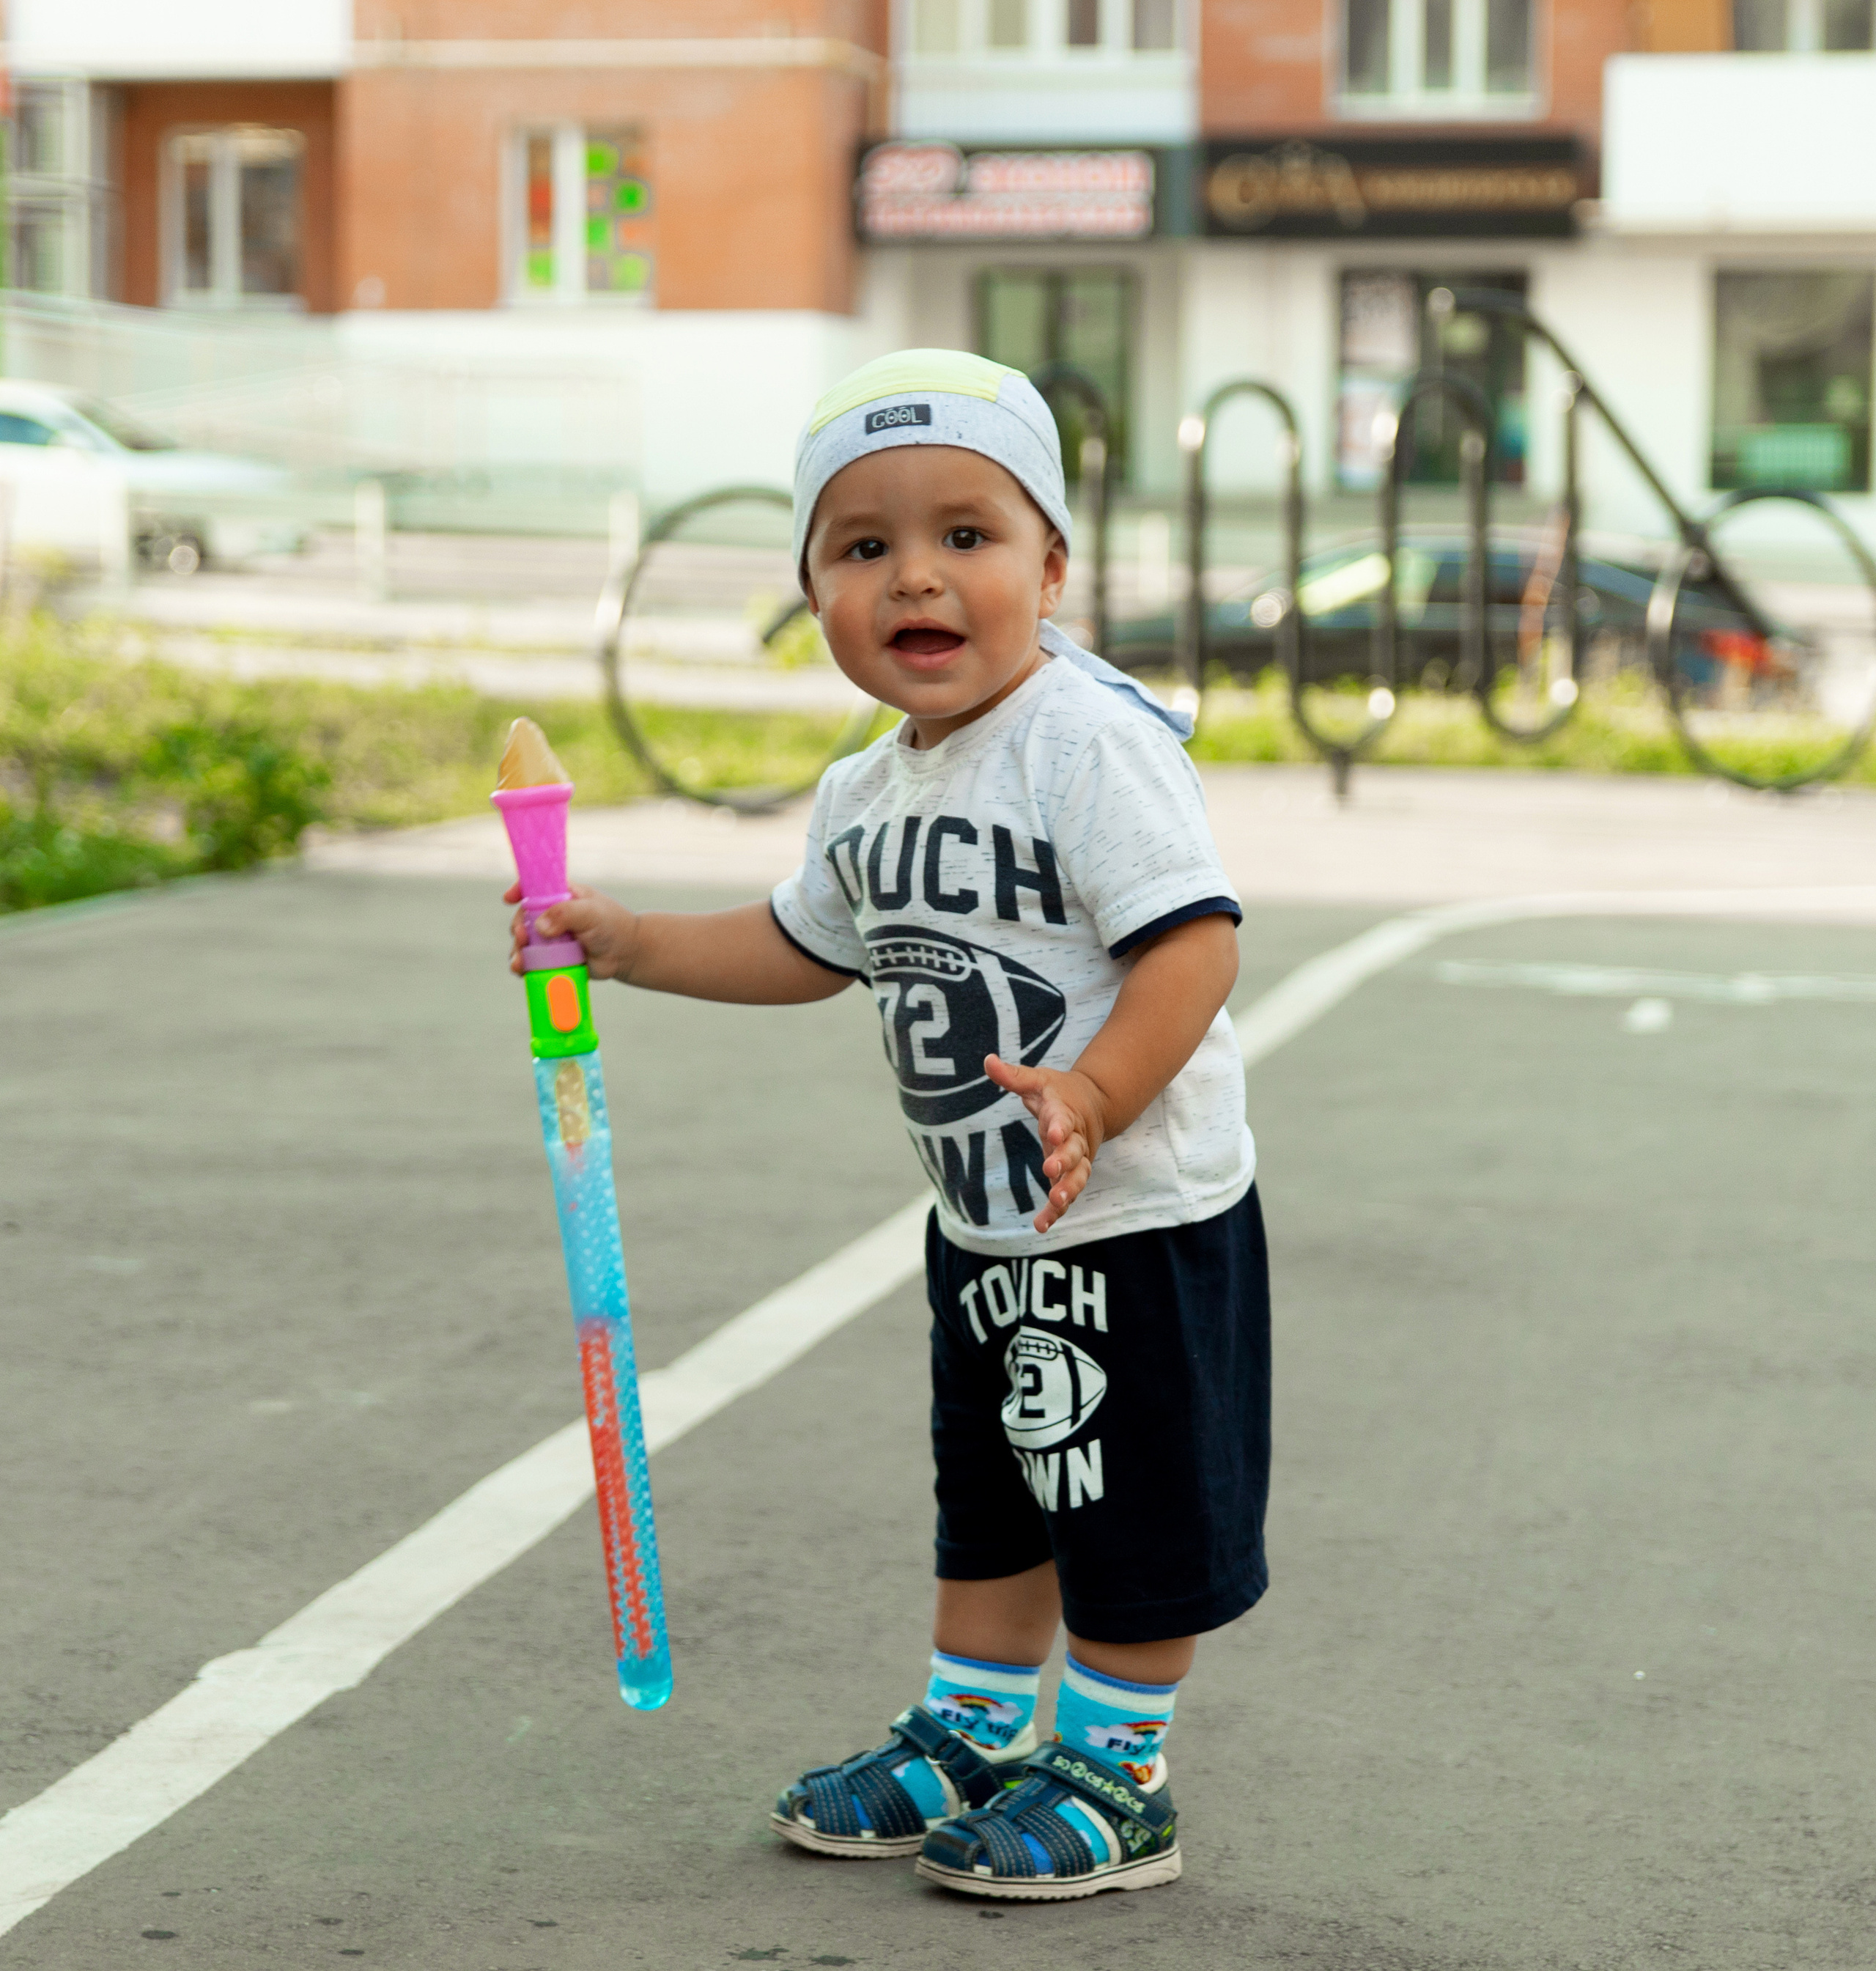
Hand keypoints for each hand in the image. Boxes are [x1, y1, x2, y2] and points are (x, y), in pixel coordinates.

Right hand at [504, 881, 638, 979]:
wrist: (627, 954)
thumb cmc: (612, 926)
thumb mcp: (591, 913)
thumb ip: (566, 914)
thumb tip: (539, 927)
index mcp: (561, 895)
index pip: (535, 887)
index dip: (519, 890)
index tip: (509, 898)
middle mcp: (552, 914)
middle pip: (524, 918)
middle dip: (517, 927)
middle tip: (521, 937)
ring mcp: (551, 937)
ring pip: (524, 942)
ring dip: (517, 950)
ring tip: (519, 962)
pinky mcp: (552, 958)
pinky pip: (532, 961)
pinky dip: (524, 966)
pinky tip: (521, 970)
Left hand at [984, 1054, 1108, 1233]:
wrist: (1095, 1104)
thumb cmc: (1060, 1092)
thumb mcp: (1038, 1080)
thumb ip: (1013, 1076)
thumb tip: (987, 1060)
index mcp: (1066, 1112)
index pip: (1064, 1118)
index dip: (1060, 1126)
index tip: (1054, 1132)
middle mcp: (1075, 1138)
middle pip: (1075, 1152)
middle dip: (1064, 1161)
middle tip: (1051, 1170)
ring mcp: (1077, 1159)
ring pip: (1078, 1177)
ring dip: (1067, 1190)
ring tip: (1056, 1203)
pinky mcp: (1072, 1175)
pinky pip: (1066, 1194)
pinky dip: (1056, 1211)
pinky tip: (1041, 1226)